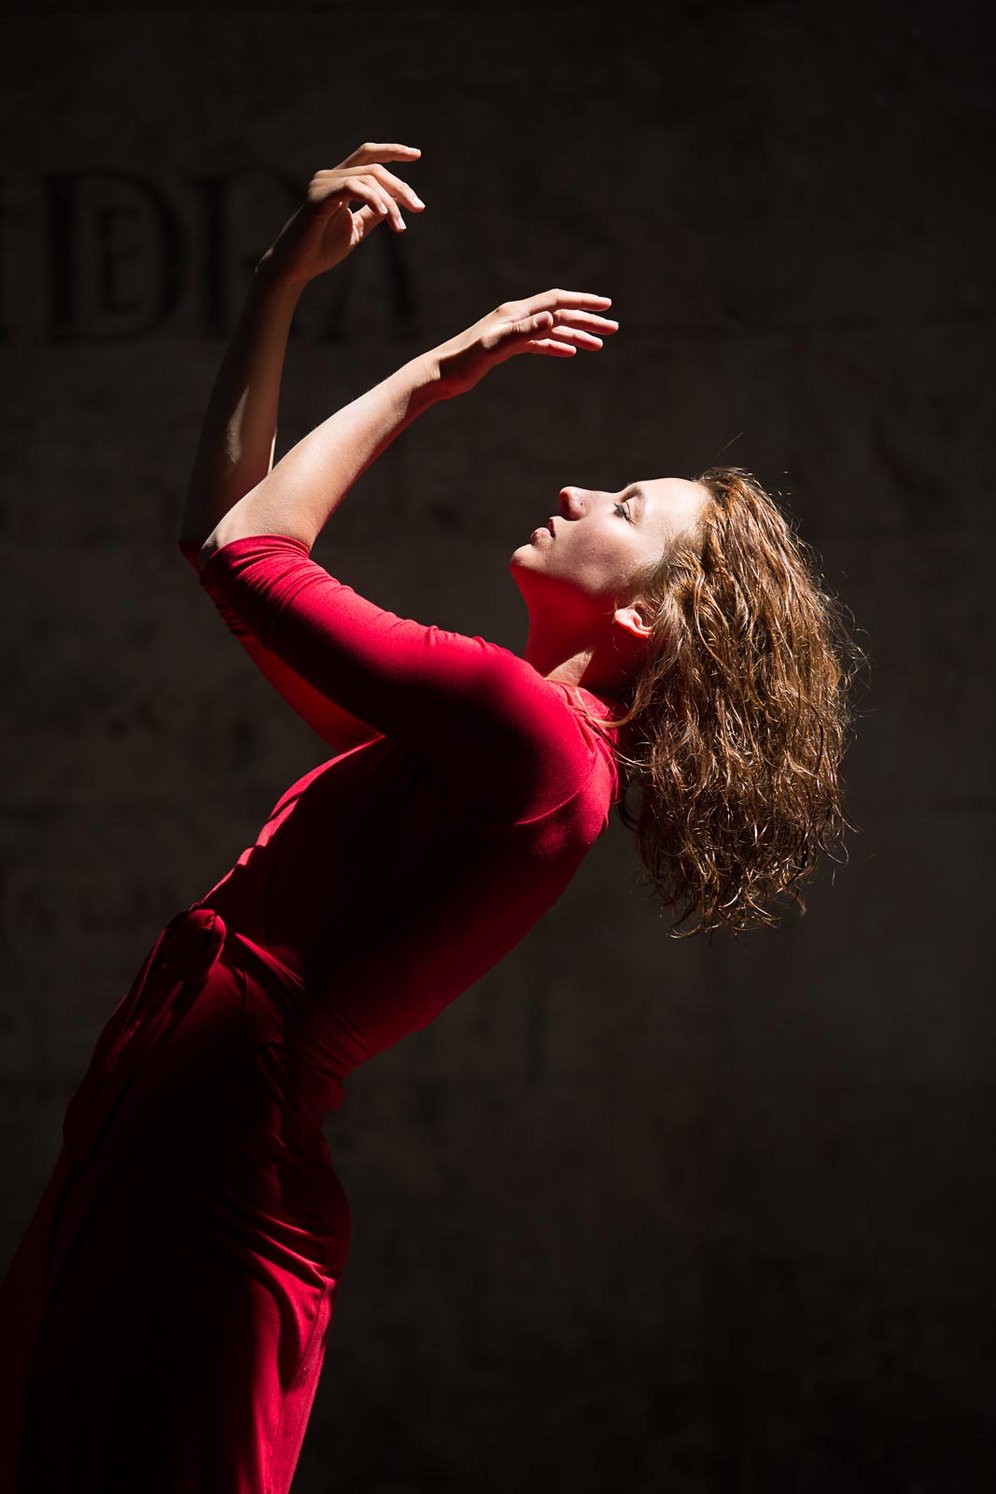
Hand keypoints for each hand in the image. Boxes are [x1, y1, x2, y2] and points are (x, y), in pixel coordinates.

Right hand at [256, 140, 424, 288]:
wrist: (296, 267)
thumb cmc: (322, 249)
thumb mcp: (356, 228)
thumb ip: (373, 213)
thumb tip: (394, 203)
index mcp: (340, 181)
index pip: (368, 156)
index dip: (392, 151)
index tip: (417, 155)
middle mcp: (330, 176)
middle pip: (374, 167)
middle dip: (401, 187)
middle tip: (419, 208)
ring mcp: (323, 184)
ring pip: (368, 178)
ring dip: (391, 202)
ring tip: (401, 226)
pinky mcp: (318, 196)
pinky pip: (352, 187)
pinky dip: (373, 198)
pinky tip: (386, 213)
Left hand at [432, 289, 617, 398]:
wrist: (440, 375)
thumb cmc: (463, 361)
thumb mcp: (495, 347)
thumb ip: (524, 332)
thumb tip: (552, 318)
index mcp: (515, 313)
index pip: (556, 301)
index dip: (582, 302)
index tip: (606, 306)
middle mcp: (515, 318)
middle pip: (559, 314)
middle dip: (586, 321)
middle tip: (613, 329)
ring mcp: (512, 332)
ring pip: (552, 329)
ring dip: (575, 335)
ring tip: (598, 345)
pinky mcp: (507, 347)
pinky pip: (539, 343)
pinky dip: (556, 346)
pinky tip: (569, 353)